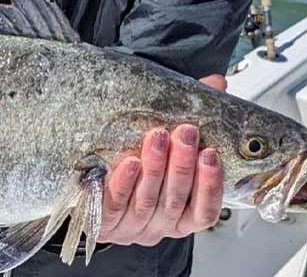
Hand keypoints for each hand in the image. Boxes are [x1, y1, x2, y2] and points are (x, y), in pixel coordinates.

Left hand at [98, 74, 226, 246]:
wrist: (89, 189)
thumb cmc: (137, 163)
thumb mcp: (167, 143)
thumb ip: (193, 114)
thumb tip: (216, 82)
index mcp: (180, 214)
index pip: (205, 211)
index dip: (210, 185)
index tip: (211, 154)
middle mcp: (159, 224)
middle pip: (176, 199)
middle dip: (182, 166)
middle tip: (185, 133)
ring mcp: (132, 224)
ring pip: (148, 200)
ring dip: (155, 167)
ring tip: (158, 137)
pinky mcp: (104, 219)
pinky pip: (115, 203)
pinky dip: (124, 182)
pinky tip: (130, 162)